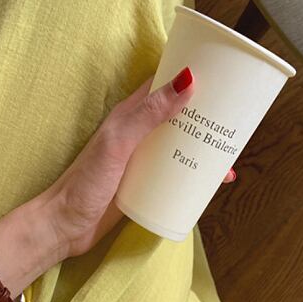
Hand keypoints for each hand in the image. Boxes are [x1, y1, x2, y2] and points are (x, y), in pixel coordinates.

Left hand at [45, 67, 236, 257]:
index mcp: (130, 116)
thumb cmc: (85, 183)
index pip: (163, 85)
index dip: (189, 76)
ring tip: (230, 158)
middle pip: (179, 117)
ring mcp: (143, 160)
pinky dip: (196, 174)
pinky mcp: (147, 183)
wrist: (66, 226)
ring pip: (181, 146)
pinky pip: (176, 173)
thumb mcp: (118, 143)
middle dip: (206, 117)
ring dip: (205, 149)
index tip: (221, 75)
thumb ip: (147, 114)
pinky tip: (212, 183)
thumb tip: (186, 81)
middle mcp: (139, 134)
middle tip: (236, 121)